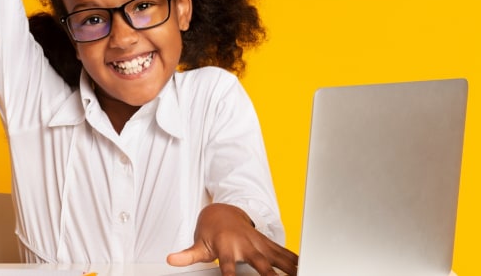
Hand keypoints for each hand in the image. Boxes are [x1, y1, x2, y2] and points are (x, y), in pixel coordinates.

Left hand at [167, 203, 298, 275]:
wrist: (223, 212)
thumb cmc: (211, 232)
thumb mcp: (198, 244)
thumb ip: (187, 255)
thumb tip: (171, 259)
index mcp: (227, 248)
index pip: (229, 268)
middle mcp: (246, 246)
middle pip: (261, 264)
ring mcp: (260, 244)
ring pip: (278, 259)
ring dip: (290, 270)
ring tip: (303, 275)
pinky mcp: (269, 243)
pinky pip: (286, 254)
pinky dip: (297, 262)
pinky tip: (308, 268)